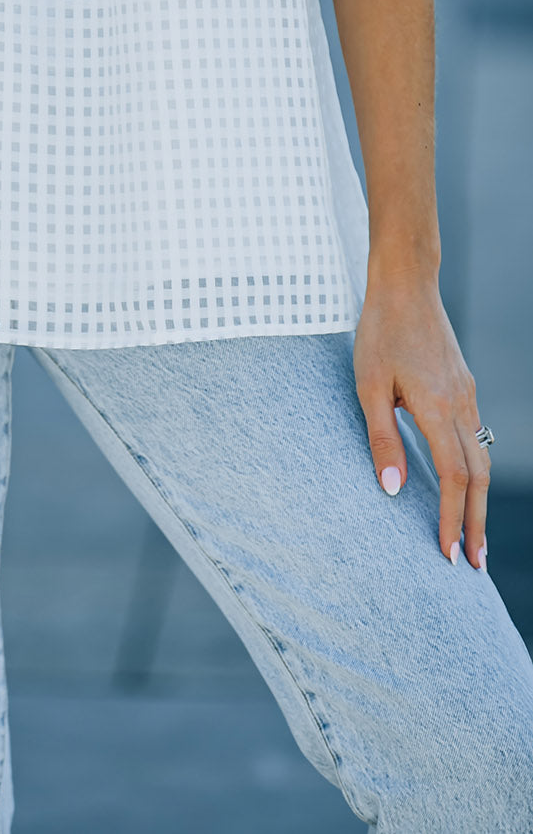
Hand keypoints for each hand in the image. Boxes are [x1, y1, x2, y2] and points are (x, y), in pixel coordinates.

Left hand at [353, 275, 489, 570]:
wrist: (406, 285)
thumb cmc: (380, 332)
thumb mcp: (369, 385)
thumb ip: (382, 438)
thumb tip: (392, 490)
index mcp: (438, 408)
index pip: (454, 478)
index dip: (451, 519)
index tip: (448, 554)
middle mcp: (461, 405)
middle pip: (477, 477)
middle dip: (475, 523)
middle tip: (473, 564)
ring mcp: (466, 395)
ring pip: (480, 458)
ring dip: (477, 501)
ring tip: (471, 535)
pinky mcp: (462, 386)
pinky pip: (474, 438)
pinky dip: (473, 471)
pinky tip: (464, 484)